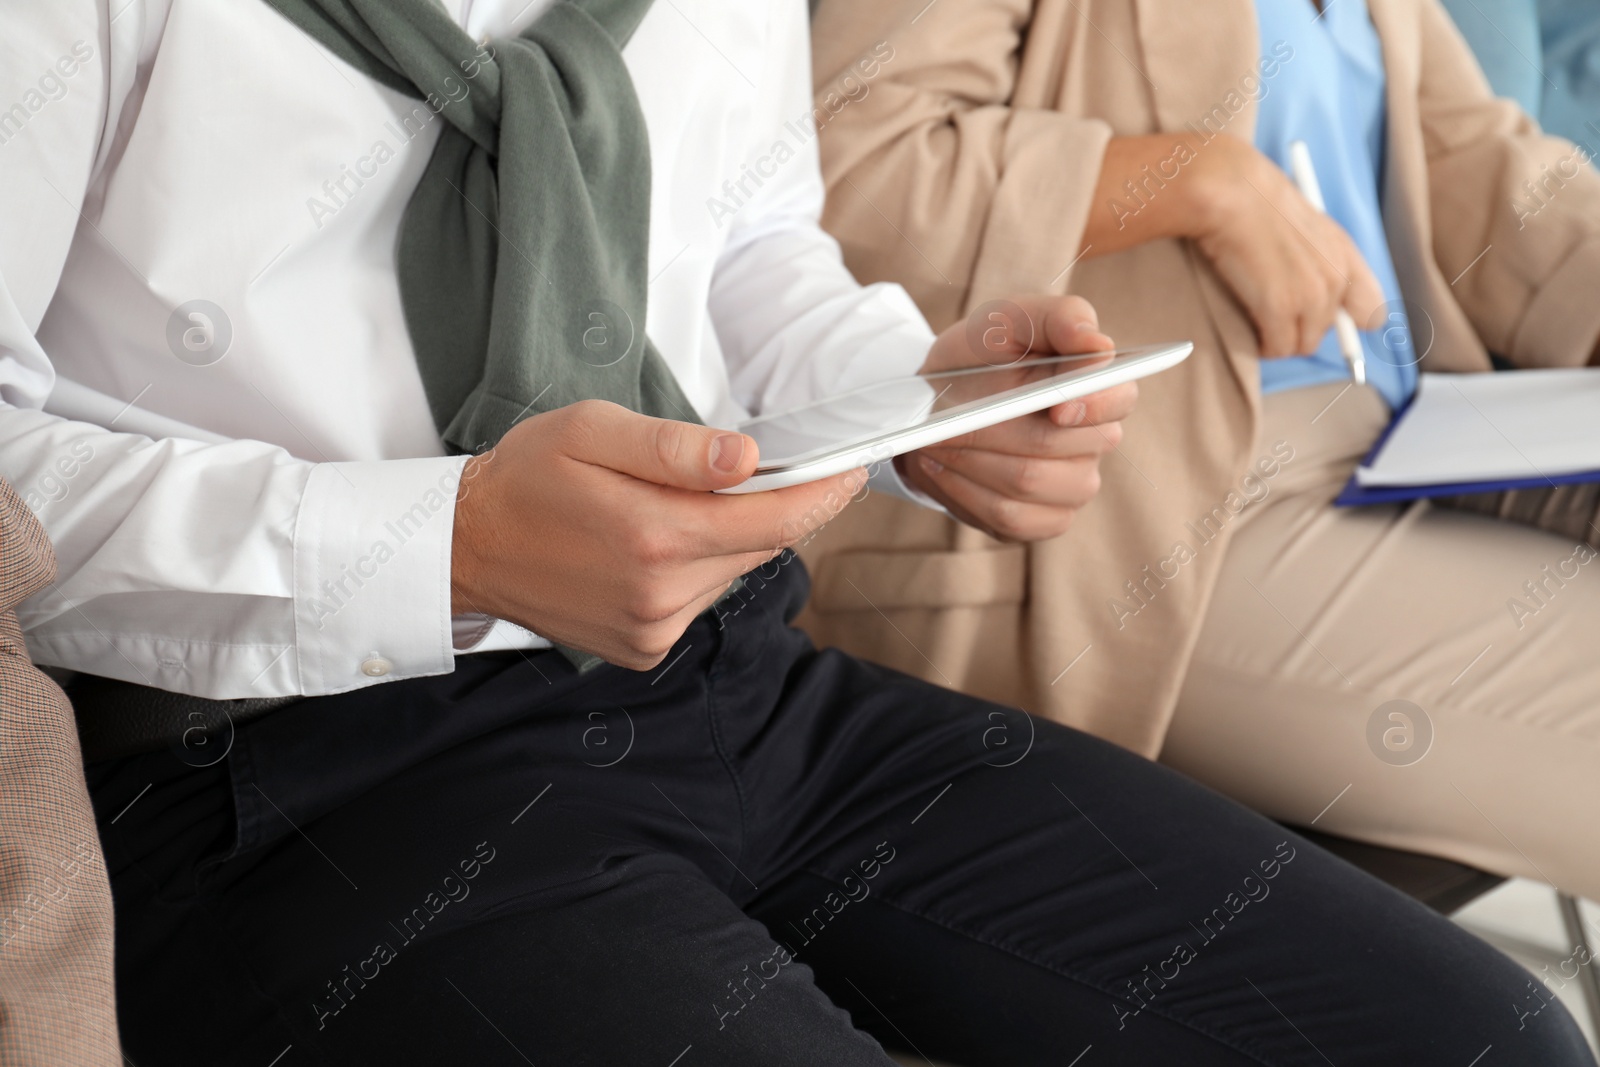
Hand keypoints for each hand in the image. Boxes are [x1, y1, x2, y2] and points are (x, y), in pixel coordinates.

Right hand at [450, 401, 863, 669]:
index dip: (824, 493)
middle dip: (768, 507)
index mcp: (655, 536)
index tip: (852, 469)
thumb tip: (747, 459)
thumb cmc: (527, 477)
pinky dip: (695, 568)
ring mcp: (653, 630)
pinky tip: (650, 545)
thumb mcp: (591, 431)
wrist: (466, 548)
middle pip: (760, 547)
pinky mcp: (643, 648)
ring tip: (668, 506)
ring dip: (725, 538)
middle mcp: (662, 595)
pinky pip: (699, 600)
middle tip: (748, 470)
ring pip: (731, 573)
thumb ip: (674, 448)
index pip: (777, 521)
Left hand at [896, 294, 1136, 541]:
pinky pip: (1013, 518)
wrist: (931, 403)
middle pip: (1059, 446)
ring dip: (974, 460)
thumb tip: (1099, 345)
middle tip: (950, 415)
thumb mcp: (1007, 319)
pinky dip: (968, 493)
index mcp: (1099, 387)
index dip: (1092, 407)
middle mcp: (1095, 441)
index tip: (1055, 407)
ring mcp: (1071, 486)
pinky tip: (943, 468)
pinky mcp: (1040, 521)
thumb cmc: (980, 356)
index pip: (1119, 400)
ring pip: (1030, 484)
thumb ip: (1058, 318)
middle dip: (997, 429)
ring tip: (937, 439)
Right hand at [1080, 133, 1384, 357]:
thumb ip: (1319, 256)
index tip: (1319, 323)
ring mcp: (1312, 294)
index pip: (1371, 312)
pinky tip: (1246, 322)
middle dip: (1297, 330)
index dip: (1346, 323)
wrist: (1228, 188)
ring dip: (1276, 338)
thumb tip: (1318, 285)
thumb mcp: (1302, 223)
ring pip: (1300, 345)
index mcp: (1344, 254)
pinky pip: (1276, 347)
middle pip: (1326, 334)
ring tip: (1253, 313)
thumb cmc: (1251, 200)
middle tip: (1268, 312)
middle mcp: (1336, 276)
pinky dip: (1260, 345)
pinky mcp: (1282, 307)